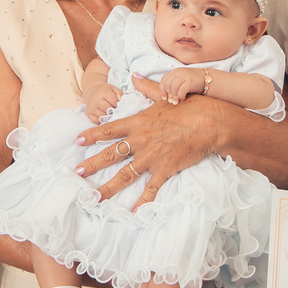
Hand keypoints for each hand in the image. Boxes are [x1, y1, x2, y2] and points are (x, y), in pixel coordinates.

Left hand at [74, 90, 218, 209]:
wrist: (210, 122)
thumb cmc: (190, 107)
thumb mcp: (165, 95)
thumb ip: (147, 88)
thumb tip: (134, 76)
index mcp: (139, 122)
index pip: (109, 129)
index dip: (92, 135)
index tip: (77, 140)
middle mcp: (140, 140)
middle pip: (110, 154)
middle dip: (92, 164)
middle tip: (77, 173)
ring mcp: (151, 156)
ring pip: (125, 175)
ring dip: (108, 187)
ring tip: (95, 197)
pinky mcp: (165, 169)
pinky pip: (151, 189)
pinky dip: (142, 202)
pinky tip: (133, 212)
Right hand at [84, 84, 121, 123]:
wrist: (91, 92)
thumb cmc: (104, 91)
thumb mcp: (112, 88)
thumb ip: (119, 93)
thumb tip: (121, 101)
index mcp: (103, 92)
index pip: (114, 101)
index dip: (118, 104)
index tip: (117, 104)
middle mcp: (96, 100)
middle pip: (108, 109)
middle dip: (113, 110)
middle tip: (113, 109)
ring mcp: (91, 107)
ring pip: (103, 116)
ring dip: (108, 116)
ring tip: (108, 112)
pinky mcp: (88, 113)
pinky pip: (96, 121)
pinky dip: (101, 120)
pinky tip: (103, 116)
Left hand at [159, 68, 205, 104]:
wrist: (207, 79)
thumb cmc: (193, 82)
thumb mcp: (182, 80)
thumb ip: (174, 85)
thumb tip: (166, 97)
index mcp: (175, 71)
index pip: (164, 80)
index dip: (162, 90)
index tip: (164, 97)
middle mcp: (179, 72)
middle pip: (167, 84)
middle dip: (168, 94)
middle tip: (171, 102)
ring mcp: (185, 76)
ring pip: (173, 87)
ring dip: (174, 96)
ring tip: (177, 101)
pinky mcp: (190, 81)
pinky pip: (181, 90)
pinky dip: (180, 96)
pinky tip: (183, 98)